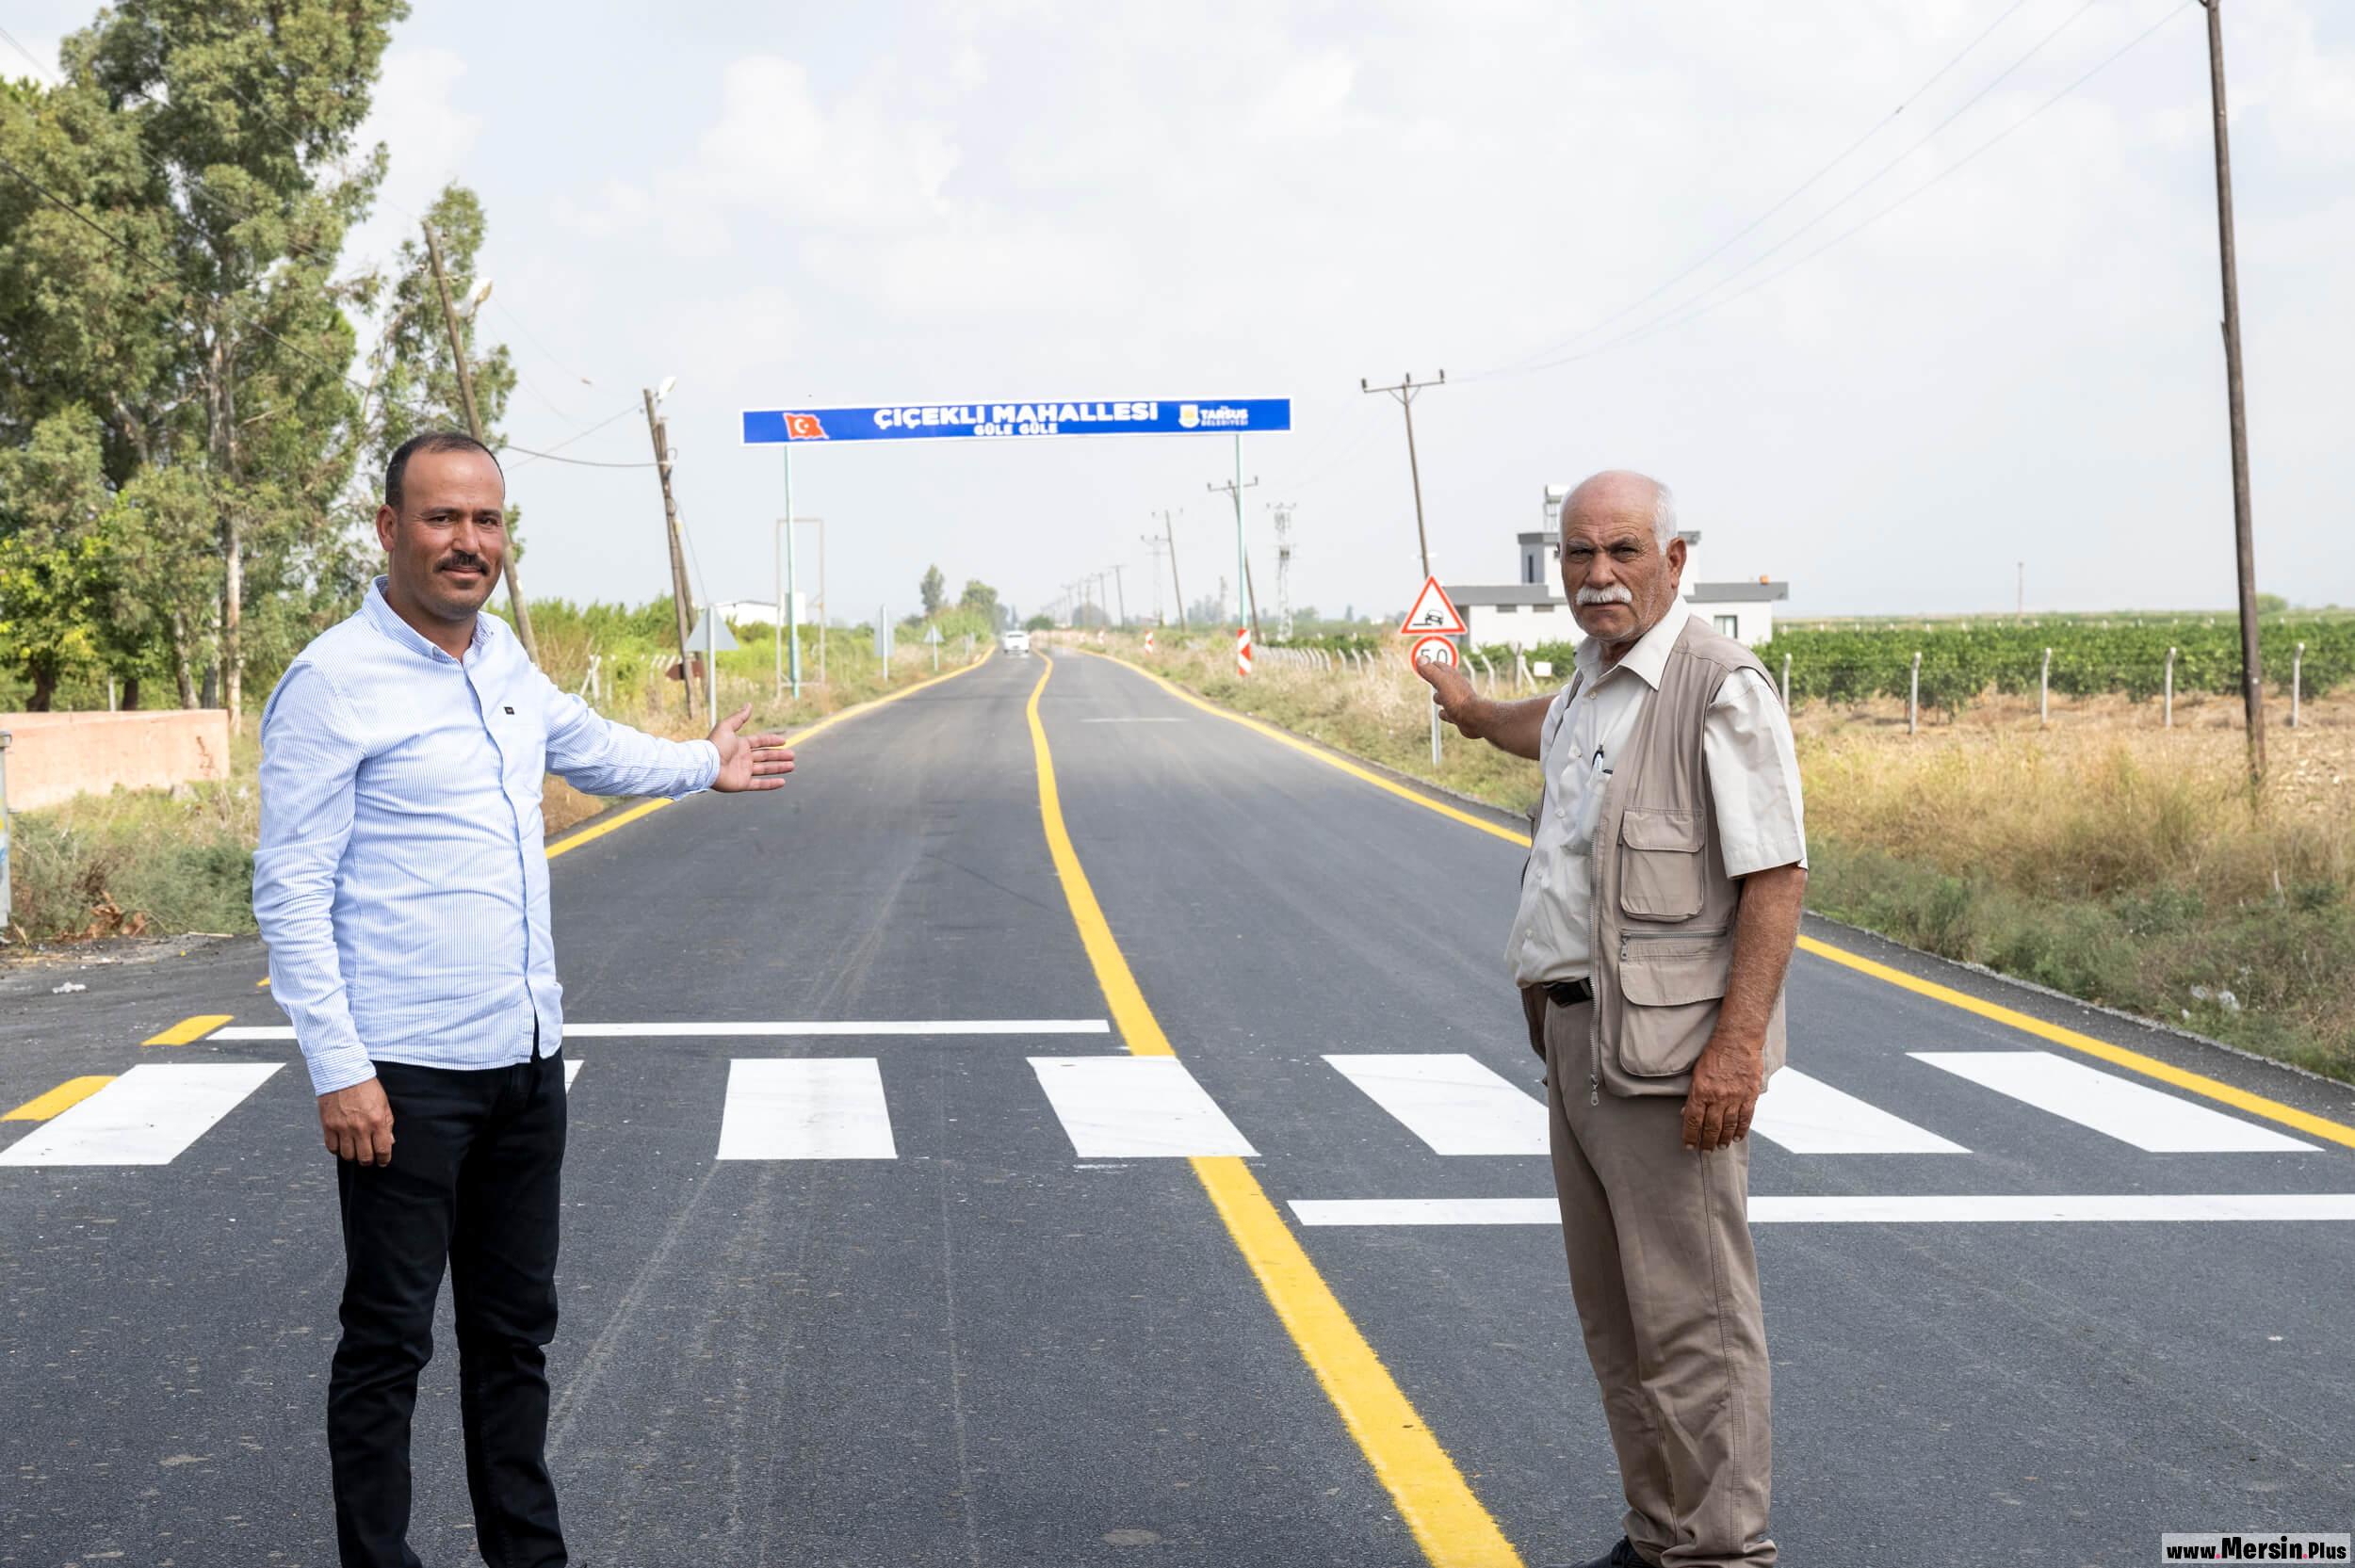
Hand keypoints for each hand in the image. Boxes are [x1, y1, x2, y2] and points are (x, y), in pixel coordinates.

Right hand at [320, 1078, 394, 1165]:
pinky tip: (342, 1144)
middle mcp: (360, 1127)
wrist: (343, 1073)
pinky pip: (332, 1148)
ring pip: (347, 1155)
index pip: (383, 1149)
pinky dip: (337, 1149)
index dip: (384, 1159)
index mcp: (376, 1121)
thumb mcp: (383, 1103)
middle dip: (369, 1160)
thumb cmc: (365, 1086)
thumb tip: (389, 1141)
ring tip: (355, 1150)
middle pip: (364, 1157)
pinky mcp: (328, 1126)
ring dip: (353, 1156)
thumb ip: (387, 1123)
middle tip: (369, 1157)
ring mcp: (342, 1128)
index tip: (383, 1161)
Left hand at [709, 704, 795, 792]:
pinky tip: (782, 782)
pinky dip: (771, 784)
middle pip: (765, 756)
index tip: (784, 741)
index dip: (772, 741)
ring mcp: (743, 771)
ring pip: (765, 769)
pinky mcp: (742, 784)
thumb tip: (749, 705)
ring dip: (779, 768)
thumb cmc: (715, 745)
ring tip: (791, 766)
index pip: (760, 742)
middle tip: (793, 755)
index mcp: (740, 745)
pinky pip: (759, 784)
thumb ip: (739, 717)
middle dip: (779, 756)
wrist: (706, 764)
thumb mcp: (727, 726)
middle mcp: (743, 758)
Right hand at [1411, 655, 1484, 738]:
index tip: (1419, 666)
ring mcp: (1458, 701)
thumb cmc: (1458, 699)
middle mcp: (1456, 687)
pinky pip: (1449, 712)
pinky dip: (1445, 713)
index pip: (1438, 665)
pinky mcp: (1459, 714)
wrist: (1474, 718)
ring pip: (1445, 697)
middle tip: (1427, 677)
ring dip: (1439, 698)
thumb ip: (1430, 671)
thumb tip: (1419, 658)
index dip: (1428, 665)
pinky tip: (1443, 714)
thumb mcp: (1441, 681)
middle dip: (1435, 680)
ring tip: (1437, 699)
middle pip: (1442, 680)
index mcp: (1452, 676)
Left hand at [1679, 1036, 1762, 1152]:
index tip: (1689, 1146)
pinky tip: (1736, 1138)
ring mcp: (1735, 1098)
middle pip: (1711, 1127)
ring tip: (1720, 1147)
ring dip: (1723, 1139)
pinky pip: (1745, 1118)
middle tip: (1705, 1150)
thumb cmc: (1714, 1054)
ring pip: (1728, 1126)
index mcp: (1701, 1091)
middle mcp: (1718, 1097)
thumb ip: (1693, 1094)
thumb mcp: (1697, 1073)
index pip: (1692, 1120)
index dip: (1690, 1136)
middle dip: (1707, 1142)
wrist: (1737, 1040)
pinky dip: (1741, 1130)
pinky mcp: (1750, 1095)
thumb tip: (1685, 1113)